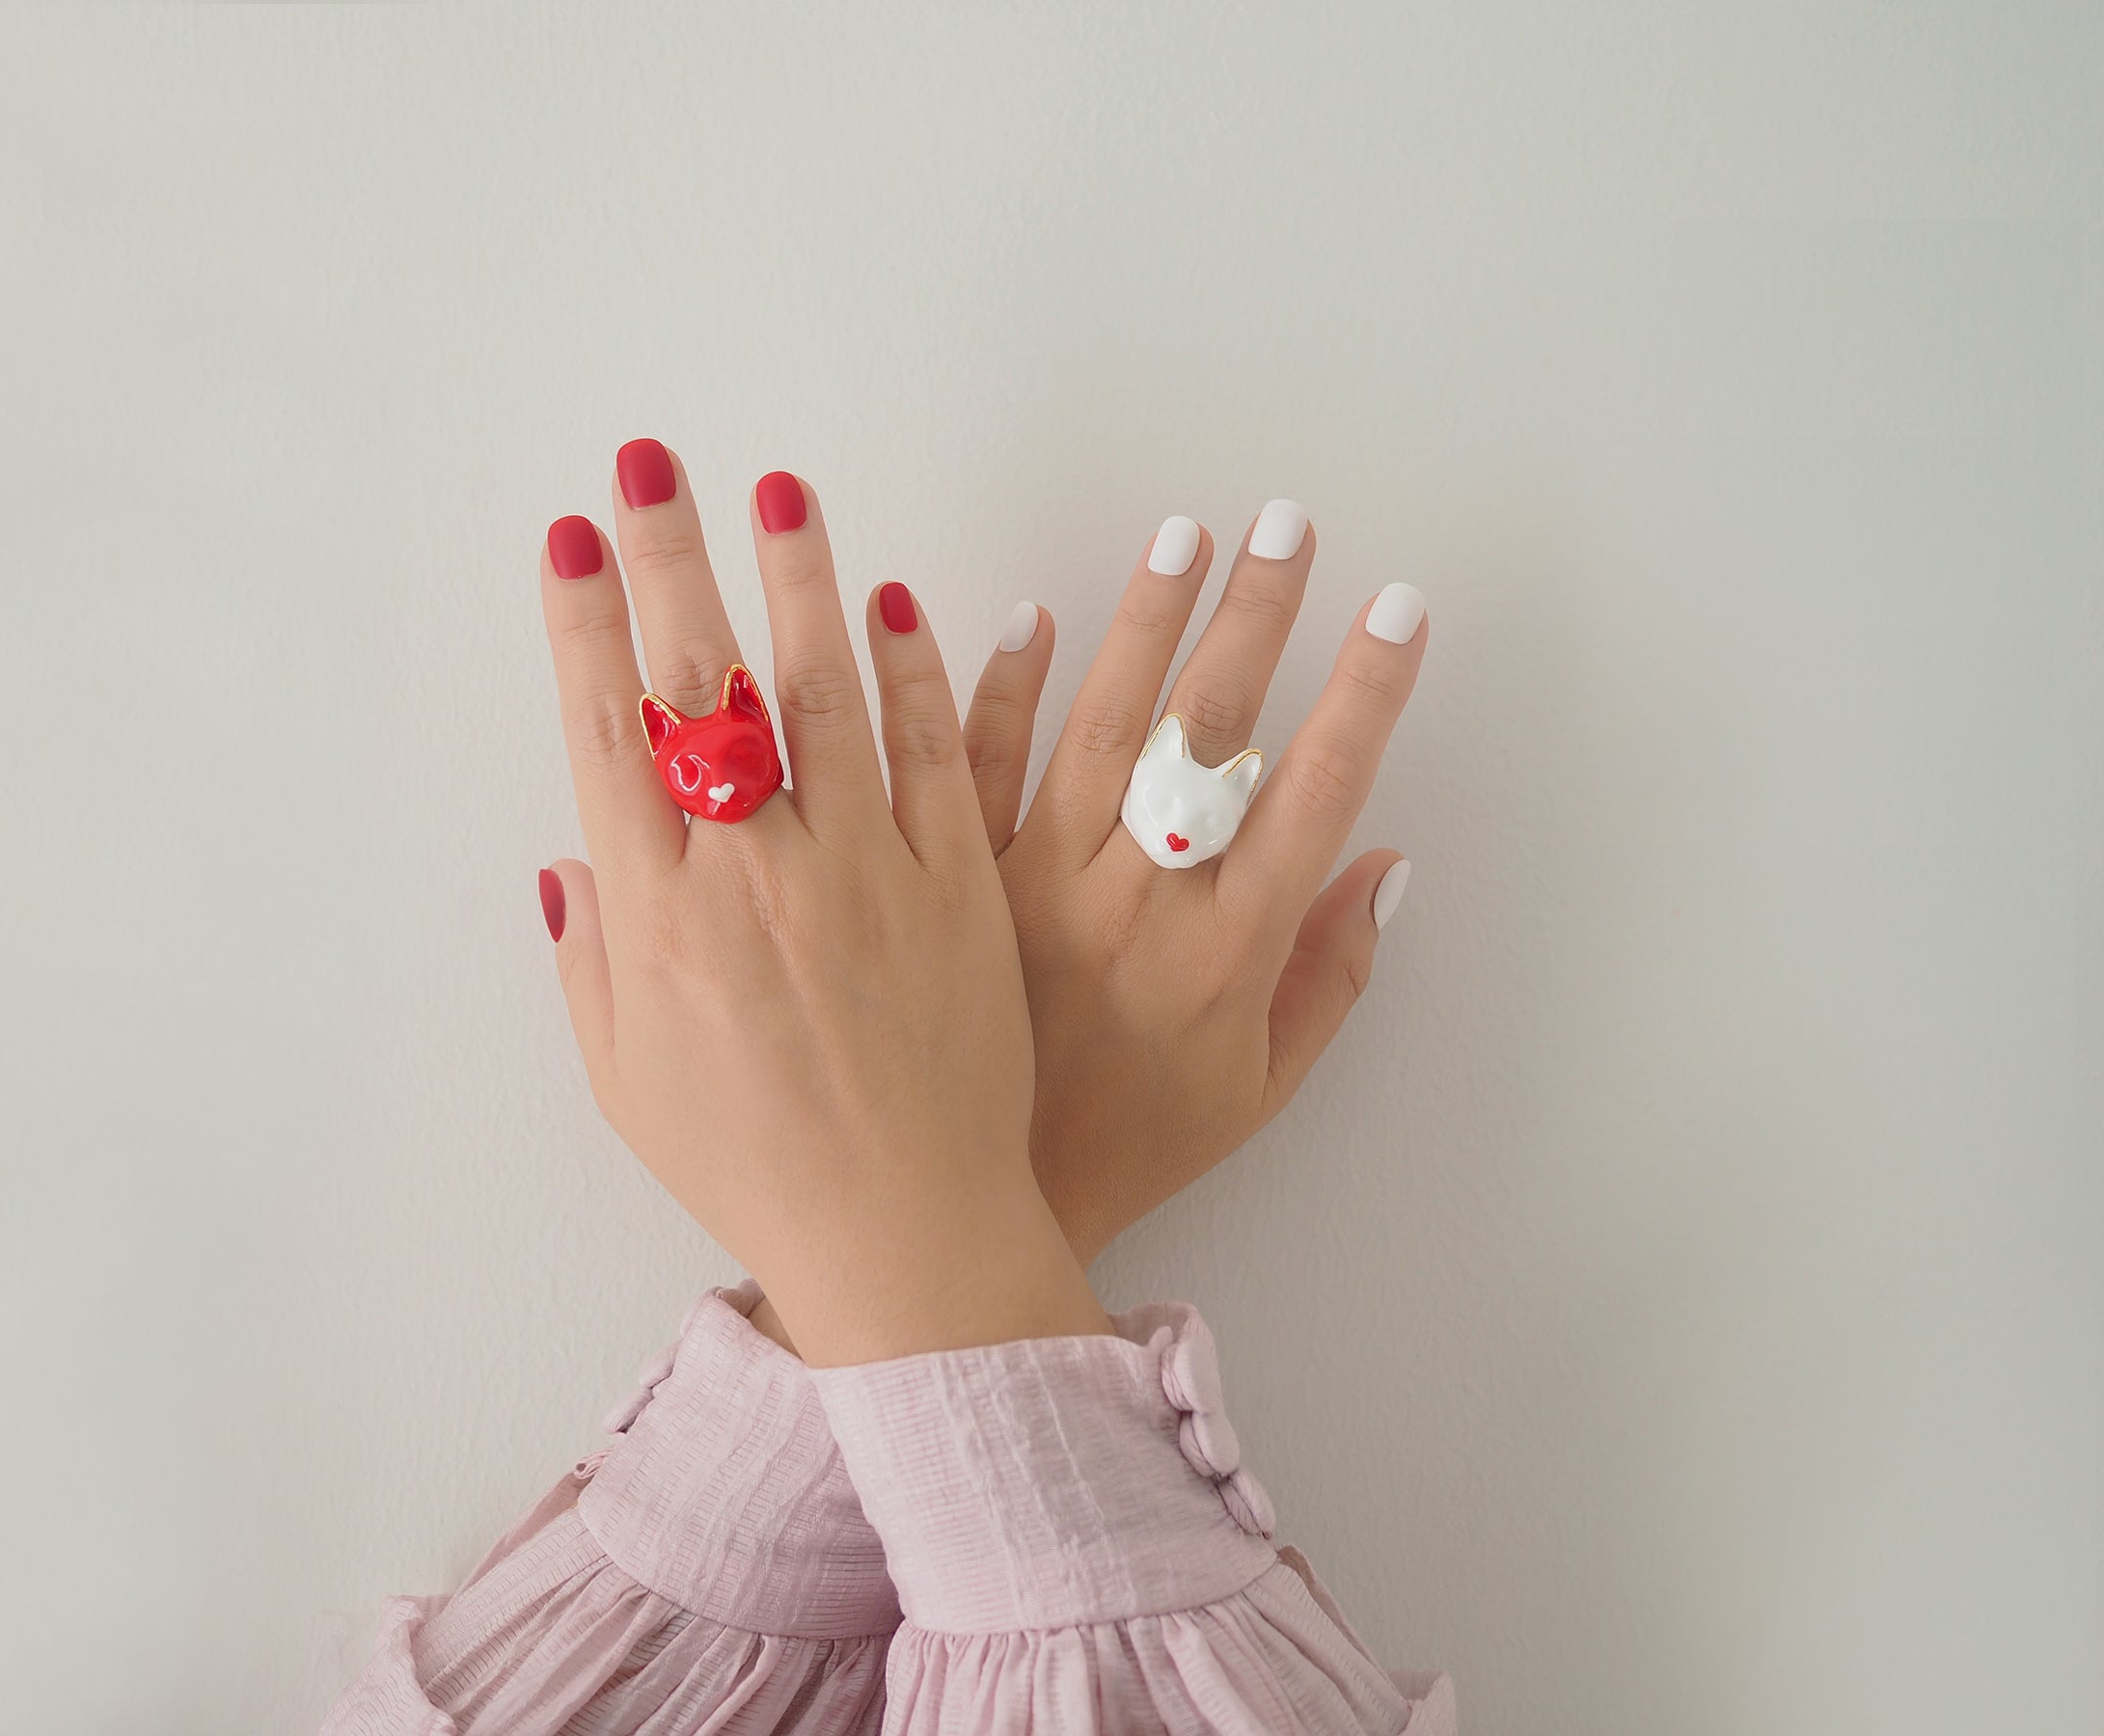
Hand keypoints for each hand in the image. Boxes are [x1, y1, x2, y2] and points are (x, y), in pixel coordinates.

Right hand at [536, 444, 1107, 1365]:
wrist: (904, 1233)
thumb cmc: (754, 1166)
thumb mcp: (628, 1079)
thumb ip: (589, 957)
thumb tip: (570, 856)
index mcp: (659, 916)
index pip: (608, 734)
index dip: (585, 625)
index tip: (573, 537)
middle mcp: (754, 872)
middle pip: (701, 686)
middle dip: (668, 561)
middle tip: (651, 464)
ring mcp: (864, 870)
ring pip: (825, 693)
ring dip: (796, 582)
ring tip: (777, 493)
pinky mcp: (959, 886)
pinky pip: (938, 755)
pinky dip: (916, 673)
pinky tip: (896, 602)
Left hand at [963, 508, 1427, 1262]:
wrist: (974, 1203)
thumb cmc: (1132, 1144)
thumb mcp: (1258, 1087)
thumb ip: (1331, 975)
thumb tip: (1388, 862)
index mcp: (1227, 949)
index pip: (1315, 794)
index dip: (1364, 696)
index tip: (1399, 610)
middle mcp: (1139, 902)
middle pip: (1208, 735)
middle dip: (1258, 621)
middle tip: (1291, 525)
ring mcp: (1038, 883)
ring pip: (1098, 725)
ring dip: (1145, 624)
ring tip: (1186, 535)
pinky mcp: (956, 883)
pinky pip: (975, 768)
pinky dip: (1000, 690)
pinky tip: (1031, 616)